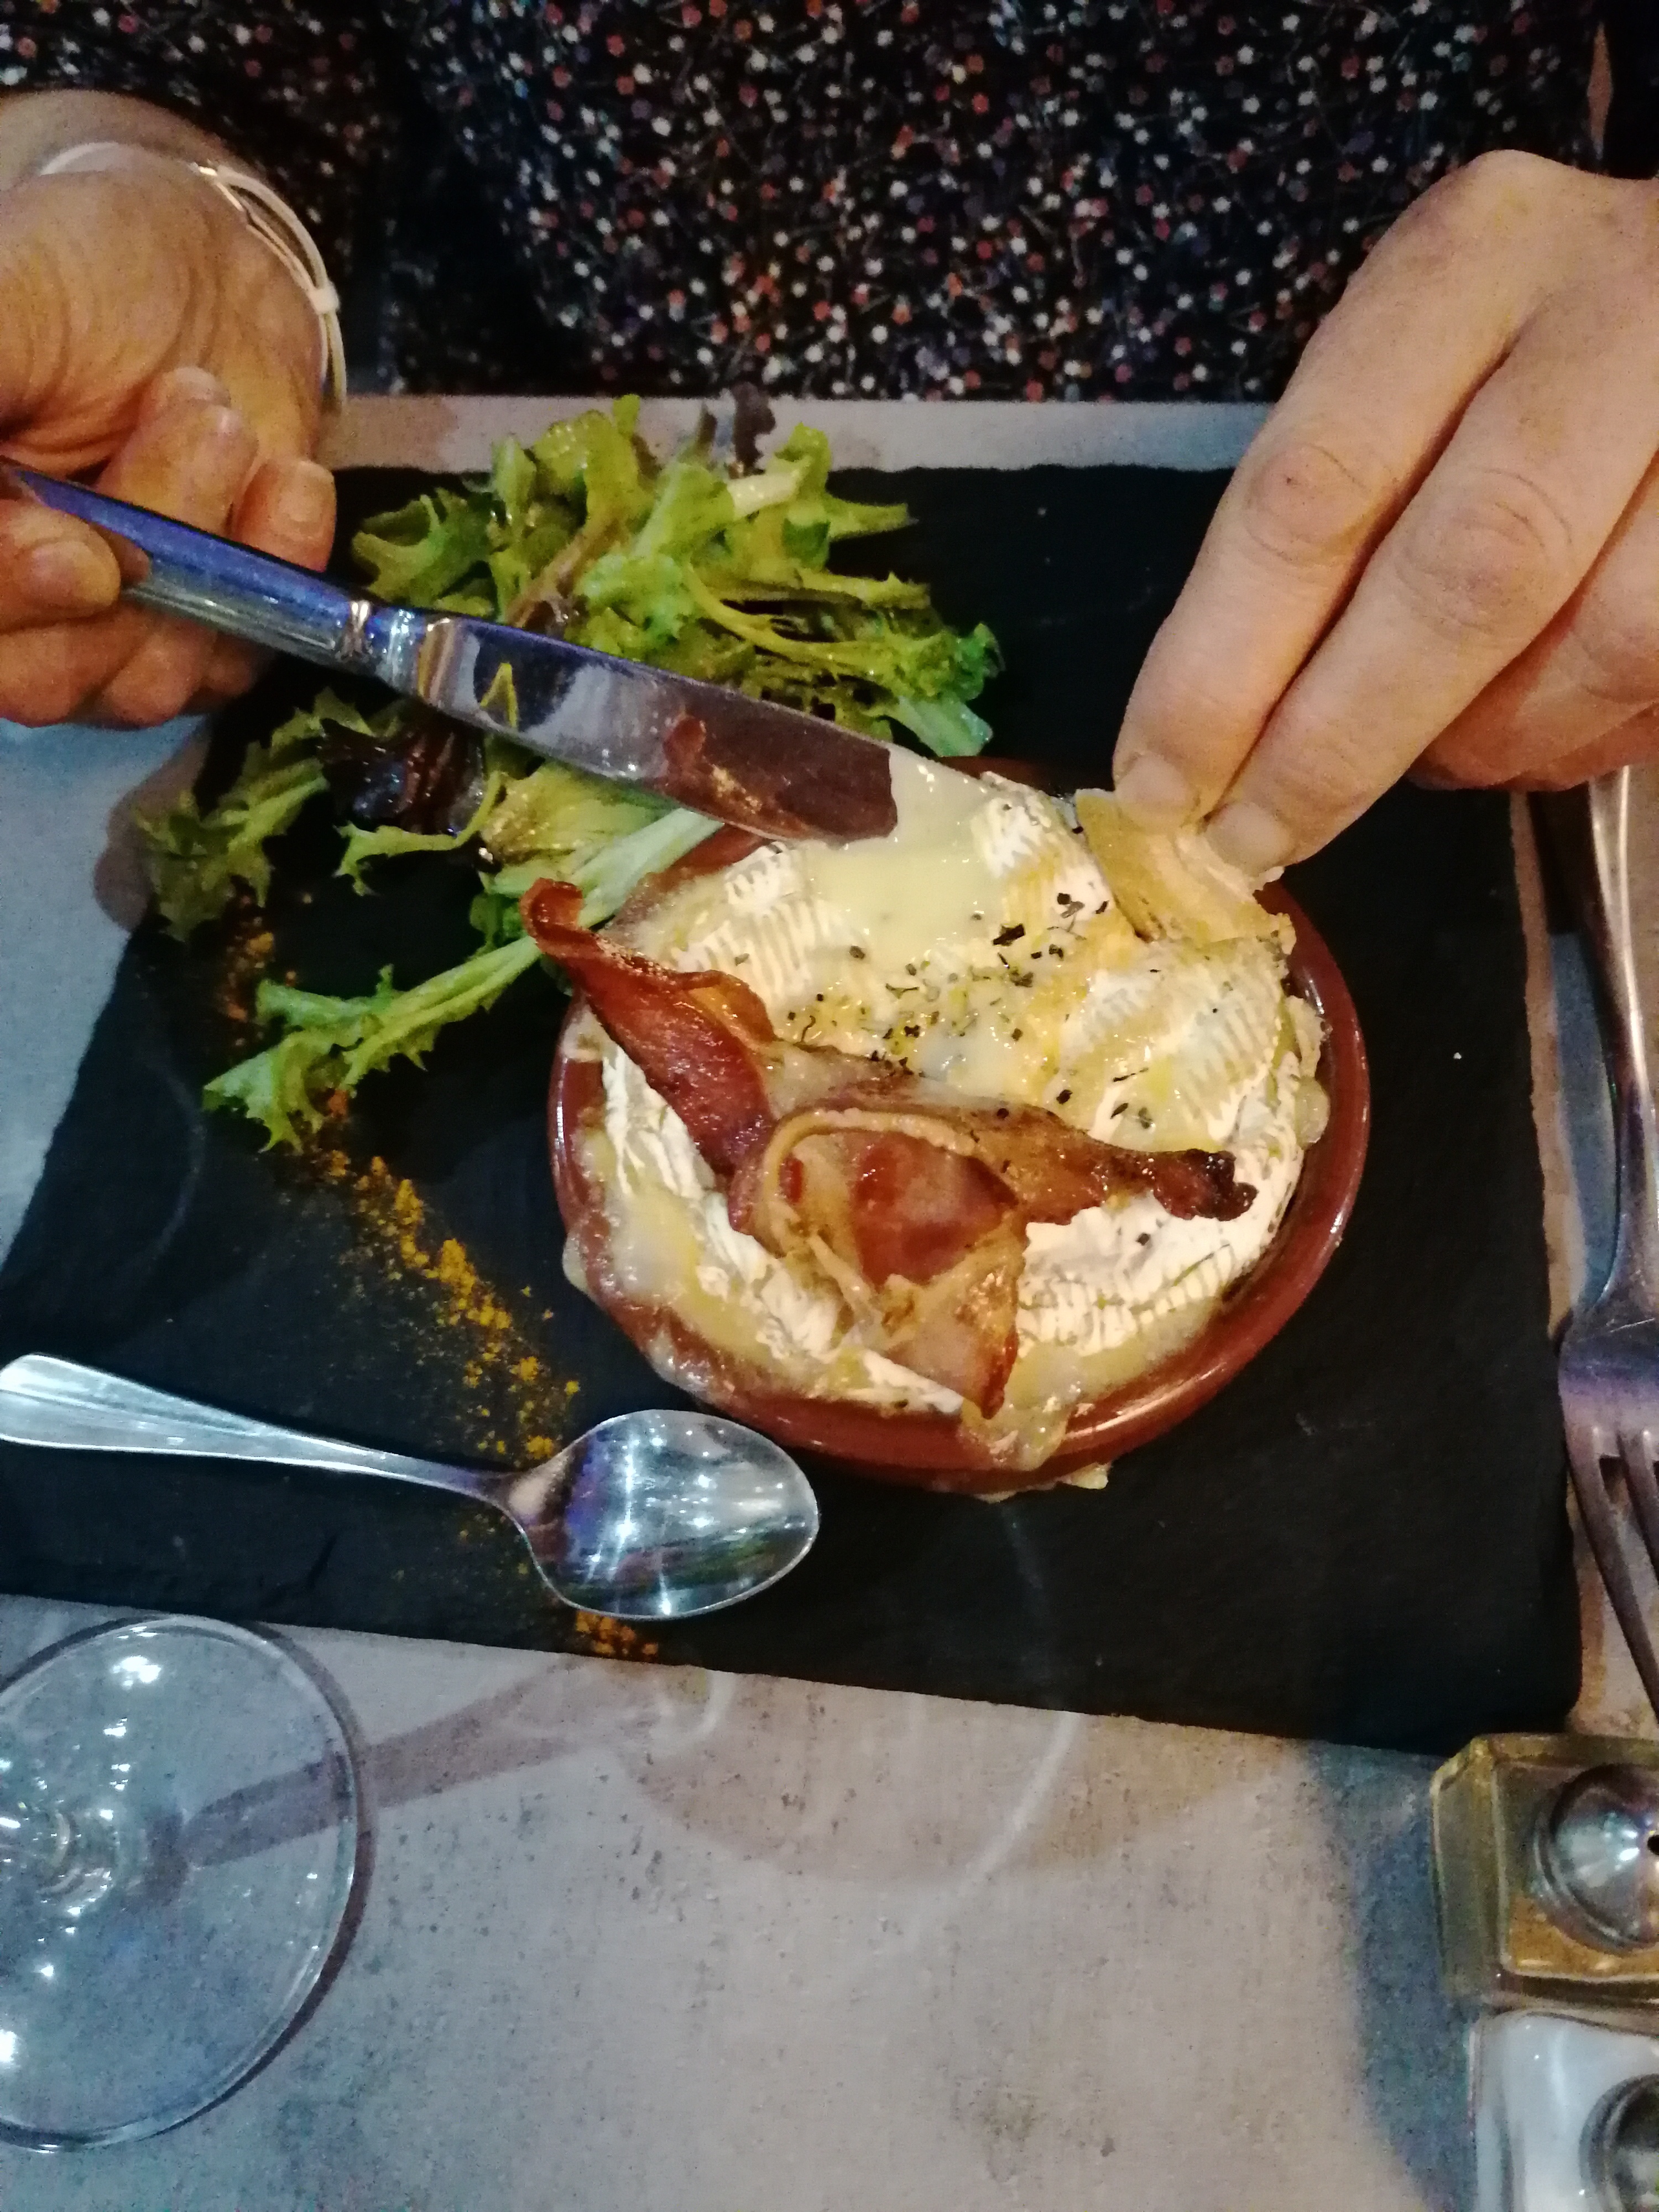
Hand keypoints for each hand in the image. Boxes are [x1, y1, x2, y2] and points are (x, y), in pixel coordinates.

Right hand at [0, 160, 333, 725]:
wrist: (209, 275)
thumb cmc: (78, 274)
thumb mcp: (5, 306)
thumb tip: (5, 507)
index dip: (13, 595)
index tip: (78, 549)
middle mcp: (13, 603)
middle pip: (40, 681)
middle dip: (124, 579)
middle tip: (190, 432)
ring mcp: (109, 636)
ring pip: (143, 679)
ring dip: (204, 553)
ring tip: (219, 419)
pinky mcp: (209, 638)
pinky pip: (239, 659)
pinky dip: (276, 572)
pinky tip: (288, 480)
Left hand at [1111, 152, 1658, 868]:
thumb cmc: (1526, 344)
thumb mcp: (1409, 368)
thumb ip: (1329, 513)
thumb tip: (1219, 733)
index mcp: (1470, 262)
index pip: (1313, 488)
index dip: (1221, 667)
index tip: (1157, 789)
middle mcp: (1615, 314)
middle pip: (1465, 573)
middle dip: (1337, 745)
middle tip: (1252, 845)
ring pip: (1602, 643)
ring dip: (1484, 745)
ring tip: (1425, 765)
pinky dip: (1578, 738)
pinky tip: (1532, 730)